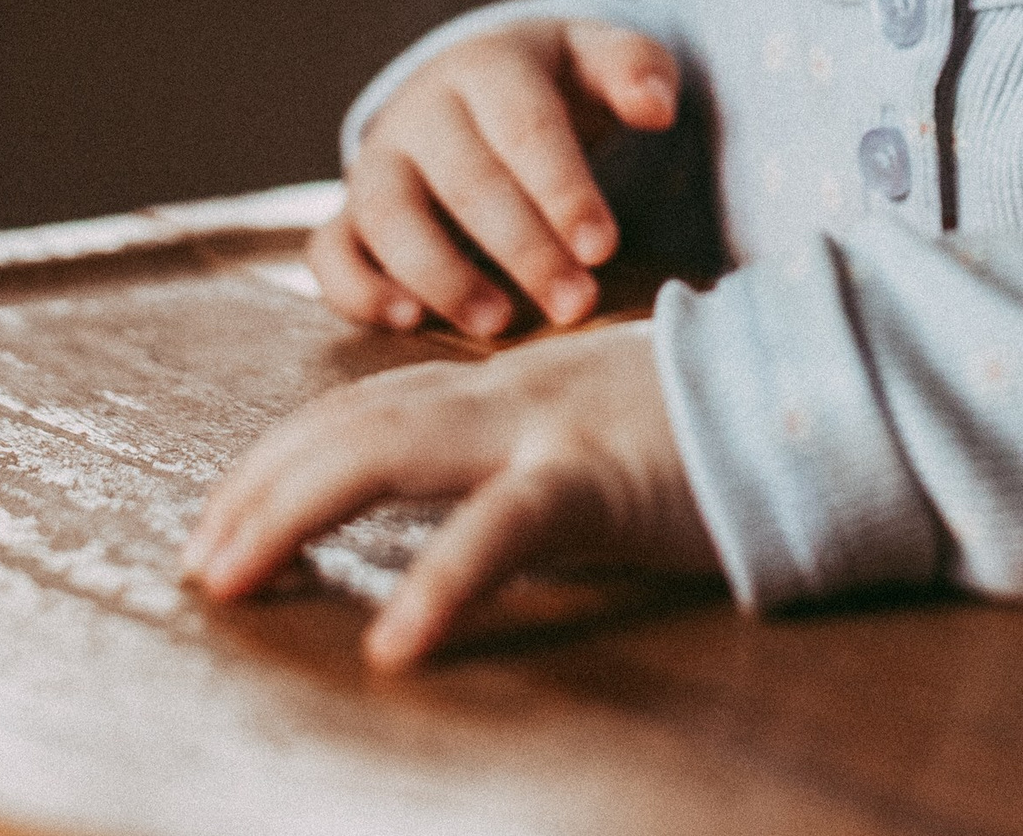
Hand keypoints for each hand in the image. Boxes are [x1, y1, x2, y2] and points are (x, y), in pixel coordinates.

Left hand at [182, 322, 718, 669]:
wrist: (824, 380)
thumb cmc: (729, 423)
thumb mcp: (611, 430)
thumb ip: (543, 457)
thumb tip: (483, 513)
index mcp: (513, 386)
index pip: (370, 404)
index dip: (286, 455)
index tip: (225, 514)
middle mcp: (510, 393)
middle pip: (353, 419)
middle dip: (260, 484)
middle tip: (198, 561)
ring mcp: (548, 428)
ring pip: (390, 449)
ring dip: (292, 509)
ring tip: (228, 575)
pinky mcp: (599, 479)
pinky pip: (504, 531)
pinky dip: (440, 581)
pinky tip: (395, 642)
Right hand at [310, 18, 678, 340]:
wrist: (476, 82)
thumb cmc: (554, 81)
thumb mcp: (598, 55)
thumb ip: (636, 69)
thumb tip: (657, 108)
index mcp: (489, 64)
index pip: (526, 128)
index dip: (562, 190)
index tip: (603, 248)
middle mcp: (423, 110)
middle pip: (465, 180)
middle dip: (522, 248)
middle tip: (575, 304)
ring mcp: (377, 162)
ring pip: (389, 217)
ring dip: (441, 275)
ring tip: (498, 325)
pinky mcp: (348, 212)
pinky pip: (330, 253)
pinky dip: (357, 289)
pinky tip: (407, 322)